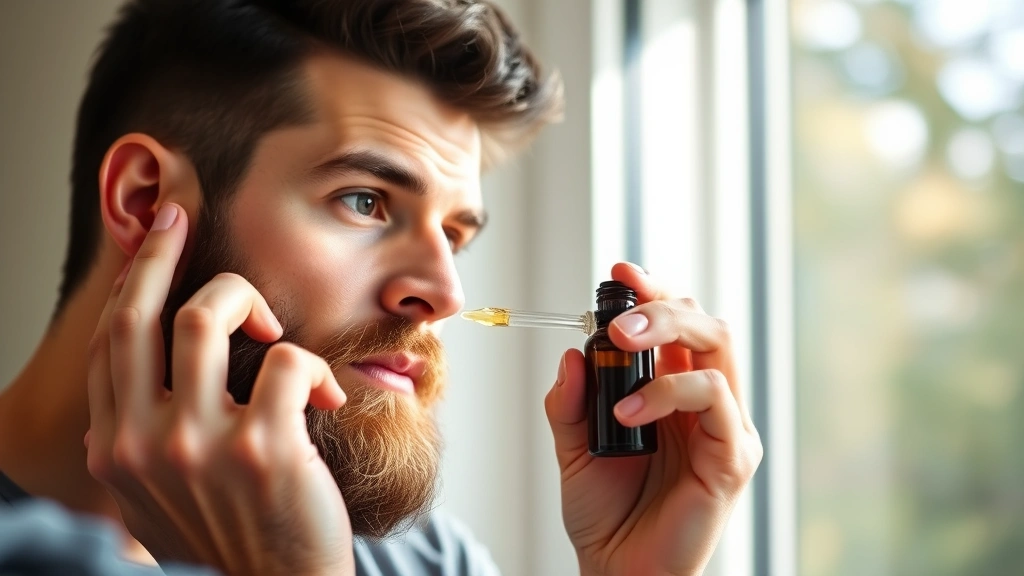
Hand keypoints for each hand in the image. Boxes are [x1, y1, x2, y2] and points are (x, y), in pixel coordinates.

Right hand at [85, 204, 353, 575]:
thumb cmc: (228, 542)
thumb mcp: (156, 500)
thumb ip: (135, 449)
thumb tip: (114, 408)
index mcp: (114, 449)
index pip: (113, 342)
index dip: (135, 279)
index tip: (158, 236)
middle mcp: (142, 443)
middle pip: (142, 314)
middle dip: (163, 250)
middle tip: (187, 215)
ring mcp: (199, 446)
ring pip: (209, 315)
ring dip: (252, 303)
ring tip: (280, 333)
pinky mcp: (263, 448)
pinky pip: (286, 359)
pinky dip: (314, 366)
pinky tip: (324, 397)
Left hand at [545, 263, 762, 575]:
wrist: (618, 571)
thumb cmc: (606, 514)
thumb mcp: (574, 448)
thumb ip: (571, 402)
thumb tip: (572, 353)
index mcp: (671, 393)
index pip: (676, 325)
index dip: (653, 293)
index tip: (621, 271)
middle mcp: (704, 403)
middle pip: (703, 323)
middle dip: (661, 304)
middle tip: (618, 313)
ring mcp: (723, 428)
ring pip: (719, 347)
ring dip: (666, 333)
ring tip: (618, 345)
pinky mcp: (732, 458)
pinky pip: (714, 400)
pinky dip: (668, 392)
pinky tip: (627, 412)